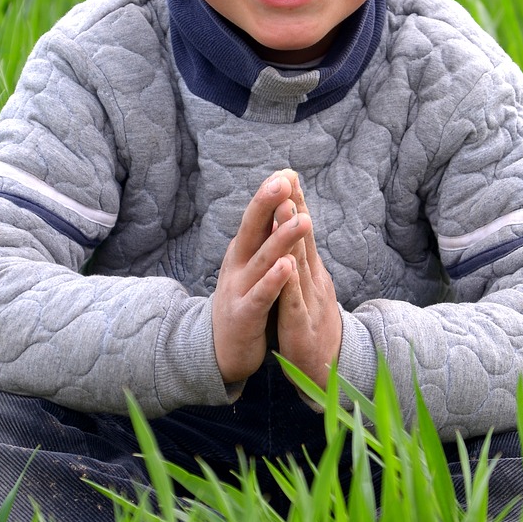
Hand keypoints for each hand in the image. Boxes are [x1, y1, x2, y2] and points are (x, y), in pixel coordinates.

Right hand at [212, 172, 311, 384]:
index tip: (287, 171)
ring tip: (301, 219)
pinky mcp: (244, 314)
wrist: (221, 350)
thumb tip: (275, 205)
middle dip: (267, 204)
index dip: (270, 195)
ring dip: (281, 238)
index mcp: (243, 252)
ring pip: (262, 260)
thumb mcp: (250, 266)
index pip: (257, 217)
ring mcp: (239, 289)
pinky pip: (261, 295)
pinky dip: (273, 281)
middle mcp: (238, 265)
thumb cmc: (243, 302)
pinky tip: (287, 266)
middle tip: (283, 180)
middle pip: (252, 229)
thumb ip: (262, 239)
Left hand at [275, 176, 341, 389]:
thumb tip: (295, 230)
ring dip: (292, 234)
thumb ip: (302, 259)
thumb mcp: (308, 286)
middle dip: (295, 208)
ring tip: (285, 208)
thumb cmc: (314, 322)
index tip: (287, 174)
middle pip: (303, 238)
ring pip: (300, 263)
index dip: (295, 203)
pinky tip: (285, 266)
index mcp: (310, 270)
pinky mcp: (301, 323)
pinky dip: (290, 282)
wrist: (329, 367)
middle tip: (288, 179)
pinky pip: (294, 300)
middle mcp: (312, 279)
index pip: (302, 231)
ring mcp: (309, 299)